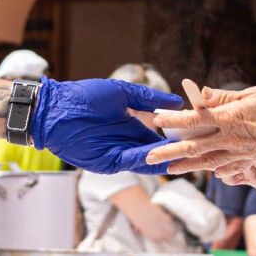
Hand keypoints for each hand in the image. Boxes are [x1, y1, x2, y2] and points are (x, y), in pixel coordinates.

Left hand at [31, 77, 182, 173]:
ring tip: (184, 154)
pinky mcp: (107, 162)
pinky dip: (145, 158)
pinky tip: (159, 153)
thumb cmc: (84, 96)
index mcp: (131, 127)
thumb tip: (176, 101)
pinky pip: (130, 161)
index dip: (177, 136)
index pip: (160, 136)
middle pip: (157, 151)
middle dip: (176, 151)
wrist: (56, 107)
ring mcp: (118, 154)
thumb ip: (147, 98)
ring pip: (147, 159)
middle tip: (200, 150)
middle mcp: (127, 143)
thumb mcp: (121, 93)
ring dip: (164, 157)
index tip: (197, 134)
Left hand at [147, 86, 255, 173]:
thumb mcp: (255, 95)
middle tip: (148, 158)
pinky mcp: (251, 162)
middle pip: (193, 146)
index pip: (194, 119)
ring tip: (168, 169)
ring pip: (206, 161)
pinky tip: (204, 172)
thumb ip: (226, 98)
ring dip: (185, 165)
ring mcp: (240, 154)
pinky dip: (212, 169)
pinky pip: (226, 167)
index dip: (173, 120)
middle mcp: (231, 139)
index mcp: (230, 118)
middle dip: (169, 152)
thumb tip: (201, 95)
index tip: (156, 120)